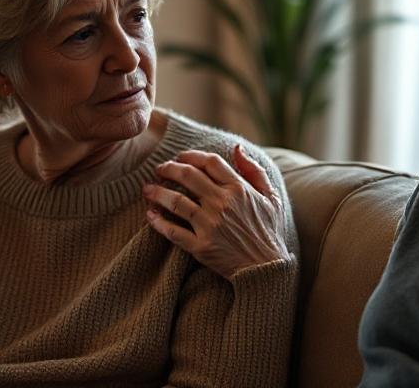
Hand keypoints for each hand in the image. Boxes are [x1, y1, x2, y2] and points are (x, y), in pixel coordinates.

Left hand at [143, 145, 289, 279]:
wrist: (265, 270)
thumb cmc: (269, 232)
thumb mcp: (271, 198)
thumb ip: (254, 171)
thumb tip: (237, 148)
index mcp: (239, 189)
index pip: (210, 162)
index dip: (191, 155)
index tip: (180, 157)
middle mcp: (222, 204)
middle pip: (188, 176)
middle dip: (169, 168)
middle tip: (160, 169)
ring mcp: (210, 225)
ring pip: (176, 201)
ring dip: (157, 192)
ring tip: (147, 189)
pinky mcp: (200, 246)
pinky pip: (172, 231)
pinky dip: (158, 222)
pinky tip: (150, 215)